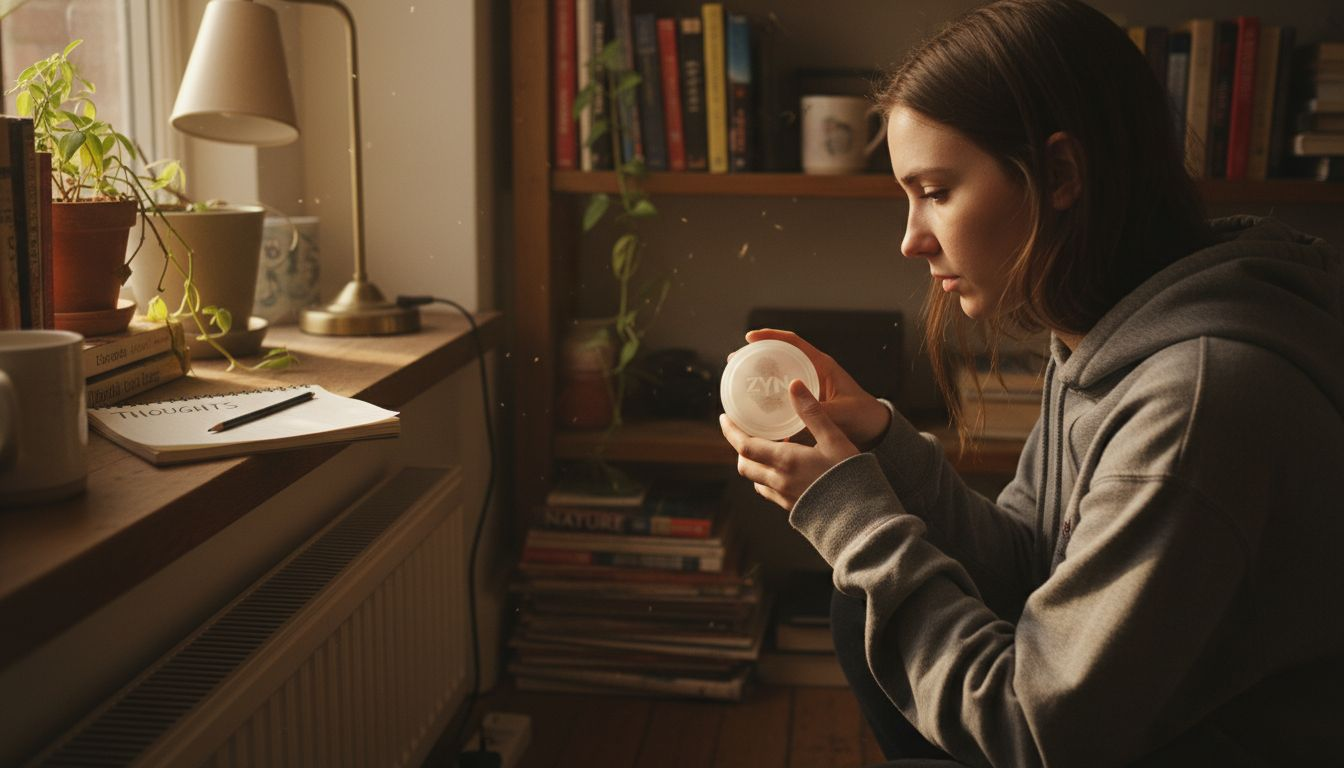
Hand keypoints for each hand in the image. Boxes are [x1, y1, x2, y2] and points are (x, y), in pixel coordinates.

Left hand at [720, 379, 859, 510]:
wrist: (862, 516)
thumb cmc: (850, 474)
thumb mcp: (834, 438)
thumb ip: (812, 412)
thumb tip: (794, 385)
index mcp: (785, 461)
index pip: (745, 446)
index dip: (731, 431)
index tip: (725, 418)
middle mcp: (779, 481)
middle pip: (744, 464)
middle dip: (739, 448)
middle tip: (743, 432)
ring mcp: (784, 497)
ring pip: (755, 480)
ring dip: (752, 464)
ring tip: (761, 450)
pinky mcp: (792, 508)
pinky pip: (768, 492)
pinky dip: (765, 479)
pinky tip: (779, 471)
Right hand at [740, 329, 891, 449]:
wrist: (875, 430)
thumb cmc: (864, 416)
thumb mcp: (842, 412)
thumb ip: (820, 412)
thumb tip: (796, 416)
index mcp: (822, 365)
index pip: (793, 342)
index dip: (771, 336)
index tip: (750, 337)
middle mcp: (812, 372)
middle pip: (780, 356)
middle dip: (756, 355)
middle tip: (735, 360)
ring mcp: (808, 386)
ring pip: (778, 375)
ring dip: (759, 376)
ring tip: (737, 379)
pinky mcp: (805, 401)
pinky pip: (782, 395)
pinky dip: (767, 397)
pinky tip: (752, 407)